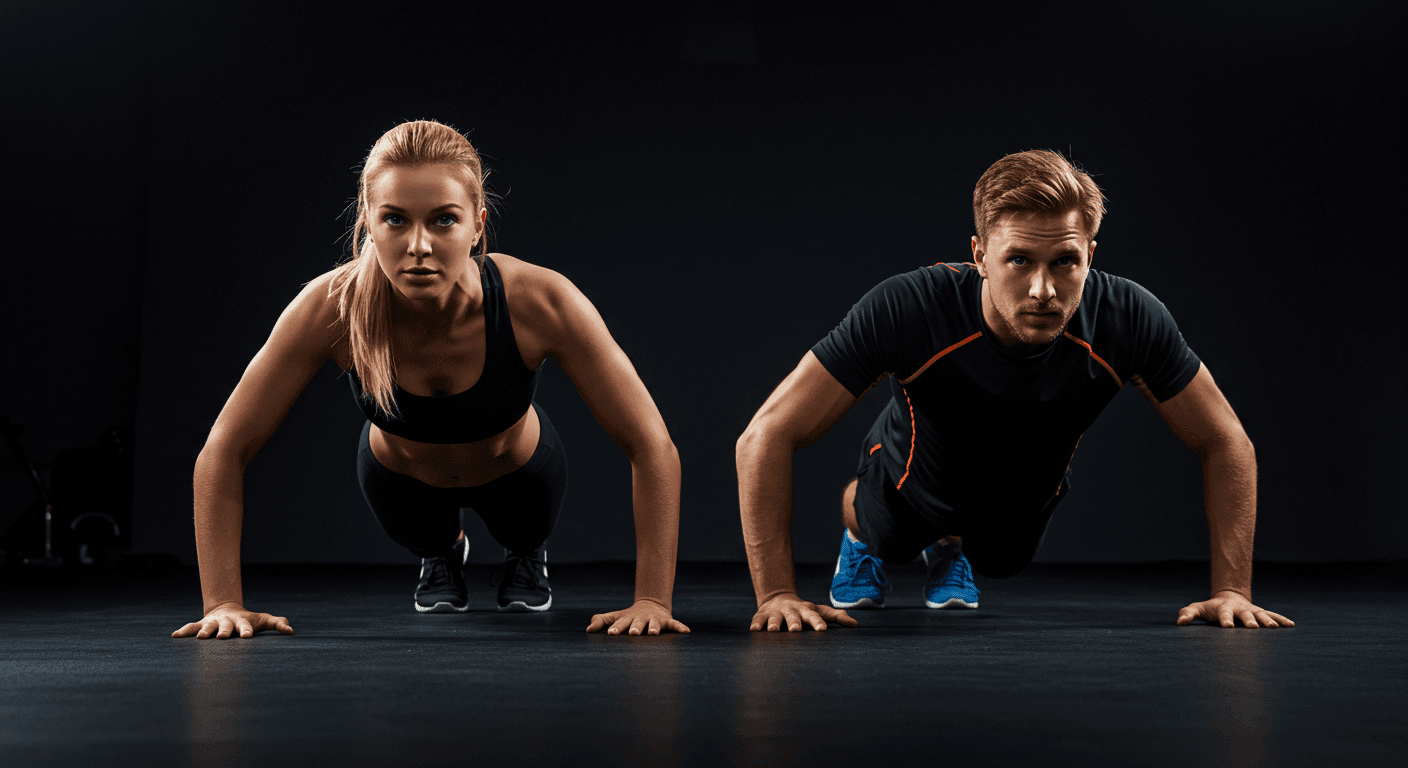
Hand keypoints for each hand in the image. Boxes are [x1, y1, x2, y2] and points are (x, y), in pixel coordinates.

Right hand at [172, 602, 294, 638]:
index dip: (246, 631)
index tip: (247, 637)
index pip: (246, 627)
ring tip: (200, 638)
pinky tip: (175, 635)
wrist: (228, 610)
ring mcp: (213, 623)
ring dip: (204, 632)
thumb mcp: (263, 620)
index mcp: (242, 622)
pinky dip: (184, 630)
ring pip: (208, 627)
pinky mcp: (201, 624)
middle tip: (222, 637)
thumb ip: (278, 623)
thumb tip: (292, 631)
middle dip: (224, 632)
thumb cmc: (249, 620)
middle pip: (226, 627)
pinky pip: (191, 627)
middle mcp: (227, 622)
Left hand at [586, 599, 689, 634]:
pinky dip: (680, 627)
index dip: (616, 628)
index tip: (611, 633)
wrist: (651, 605)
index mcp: (628, 619)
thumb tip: (587, 629)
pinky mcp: (666, 621)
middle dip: (635, 628)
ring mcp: (654, 620)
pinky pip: (674, 624)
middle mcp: (641, 619)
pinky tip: (686, 632)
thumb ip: (601, 621)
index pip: (621, 623)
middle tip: (633, 633)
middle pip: (638, 623)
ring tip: (654, 633)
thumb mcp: (616, 617)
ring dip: (654, 628)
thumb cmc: (629, 617)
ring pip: (655, 624)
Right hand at [750, 593, 857, 631]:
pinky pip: (758, 620)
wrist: (779, 598)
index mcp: (805, 610)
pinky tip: (754, 630)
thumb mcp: (819, 611)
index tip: (822, 630)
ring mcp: (775, 613)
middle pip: (793, 616)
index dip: (818, 622)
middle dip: (794, 622)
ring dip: (774, 624)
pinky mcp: (762, 615)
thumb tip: (855, 624)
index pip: (814, 616)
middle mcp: (791, 611)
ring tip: (773, 631)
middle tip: (795, 630)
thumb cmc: (803, 610)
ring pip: (774, 619)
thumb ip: (836, 616)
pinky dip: (756, 624)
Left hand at [1176, 591, 1293, 628]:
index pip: (1223, 614)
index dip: (1225, 619)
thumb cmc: (1210, 608)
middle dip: (1249, 620)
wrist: (1228, 598)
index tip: (1227, 626)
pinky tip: (1291, 625)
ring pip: (1261, 615)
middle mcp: (1239, 609)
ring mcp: (1252, 611)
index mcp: (1223, 608)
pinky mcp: (1261, 613)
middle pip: (1245, 614)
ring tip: (1273, 628)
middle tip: (1253, 627)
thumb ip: (1188, 613)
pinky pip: (1273, 616)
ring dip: (1267, 621)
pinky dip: (1281, 620)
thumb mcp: (1198, 609)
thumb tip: (1179, 623)